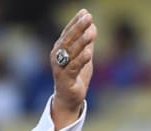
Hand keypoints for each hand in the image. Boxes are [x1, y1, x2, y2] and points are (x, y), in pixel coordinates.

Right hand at [50, 9, 96, 130]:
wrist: (69, 99)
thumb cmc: (76, 77)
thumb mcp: (84, 58)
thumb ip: (87, 44)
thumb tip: (93, 27)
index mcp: (60, 49)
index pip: (68, 32)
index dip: (75, 21)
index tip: (85, 12)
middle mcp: (58, 56)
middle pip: (68, 39)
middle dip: (78, 27)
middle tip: (88, 17)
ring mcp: (60, 68)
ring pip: (71, 52)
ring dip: (81, 41)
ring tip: (91, 31)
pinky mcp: (66, 79)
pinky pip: (74, 68)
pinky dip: (81, 59)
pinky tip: (89, 52)